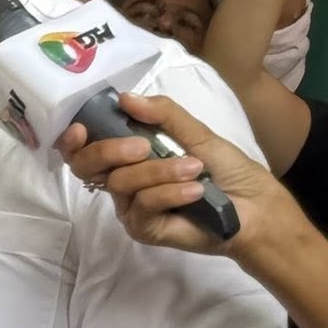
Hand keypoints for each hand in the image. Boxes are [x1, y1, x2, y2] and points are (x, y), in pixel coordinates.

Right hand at [54, 93, 288, 255]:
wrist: (256, 209)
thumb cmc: (227, 170)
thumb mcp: (196, 133)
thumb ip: (162, 114)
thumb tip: (124, 98)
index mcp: (126, 155)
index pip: (84, 148)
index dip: (72, 139)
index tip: (81, 127)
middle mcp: (121, 180)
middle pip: (86, 166)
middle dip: (107, 150)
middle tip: (141, 145)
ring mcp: (130, 207)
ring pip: (120, 182)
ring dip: (158, 171)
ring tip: (194, 168)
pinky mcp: (143, 229)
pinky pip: (143, 205)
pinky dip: (169, 192)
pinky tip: (195, 190)